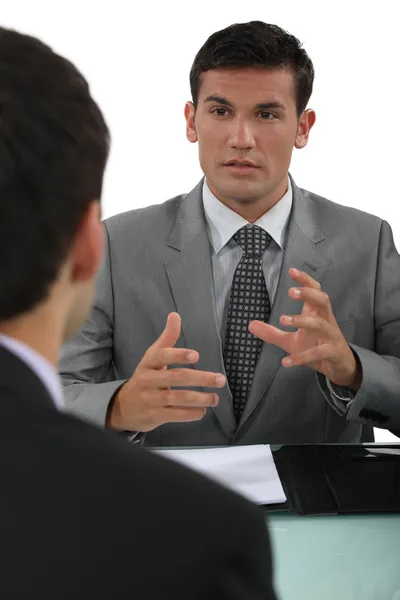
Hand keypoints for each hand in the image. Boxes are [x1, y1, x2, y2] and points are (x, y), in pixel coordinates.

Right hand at [106, 312, 225, 431]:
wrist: (123, 406)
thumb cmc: (145, 377)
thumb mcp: (152, 357)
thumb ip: (167, 338)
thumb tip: (175, 315)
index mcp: (148, 362)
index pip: (161, 356)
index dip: (178, 355)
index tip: (196, 356)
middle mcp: (147, 379)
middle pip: (175, 377)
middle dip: (200, 378)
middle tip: (220, 379)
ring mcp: (149, 399)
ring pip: (177, 398)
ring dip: (199, 398)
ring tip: (215, 398)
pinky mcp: (153, 416)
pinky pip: (174, 414)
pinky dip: (190, 414)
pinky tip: (202, 411)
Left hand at [248, 268, 361, 389]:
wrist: (339, 366)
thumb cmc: (316, 346)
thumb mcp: (291, 340)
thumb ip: (272, 332)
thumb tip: (250, 324)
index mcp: (317, 313)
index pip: (314, 290)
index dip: (305, 280)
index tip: (292, 270)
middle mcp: (325, 321)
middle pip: (322, 300)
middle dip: (308, 294)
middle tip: (291, 291)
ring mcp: (331, 336)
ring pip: (320, 324)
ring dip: (302, 320)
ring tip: (283, 319)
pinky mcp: (332, 352)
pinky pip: (317, 353)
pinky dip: (301, 357)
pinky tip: (286, 361)